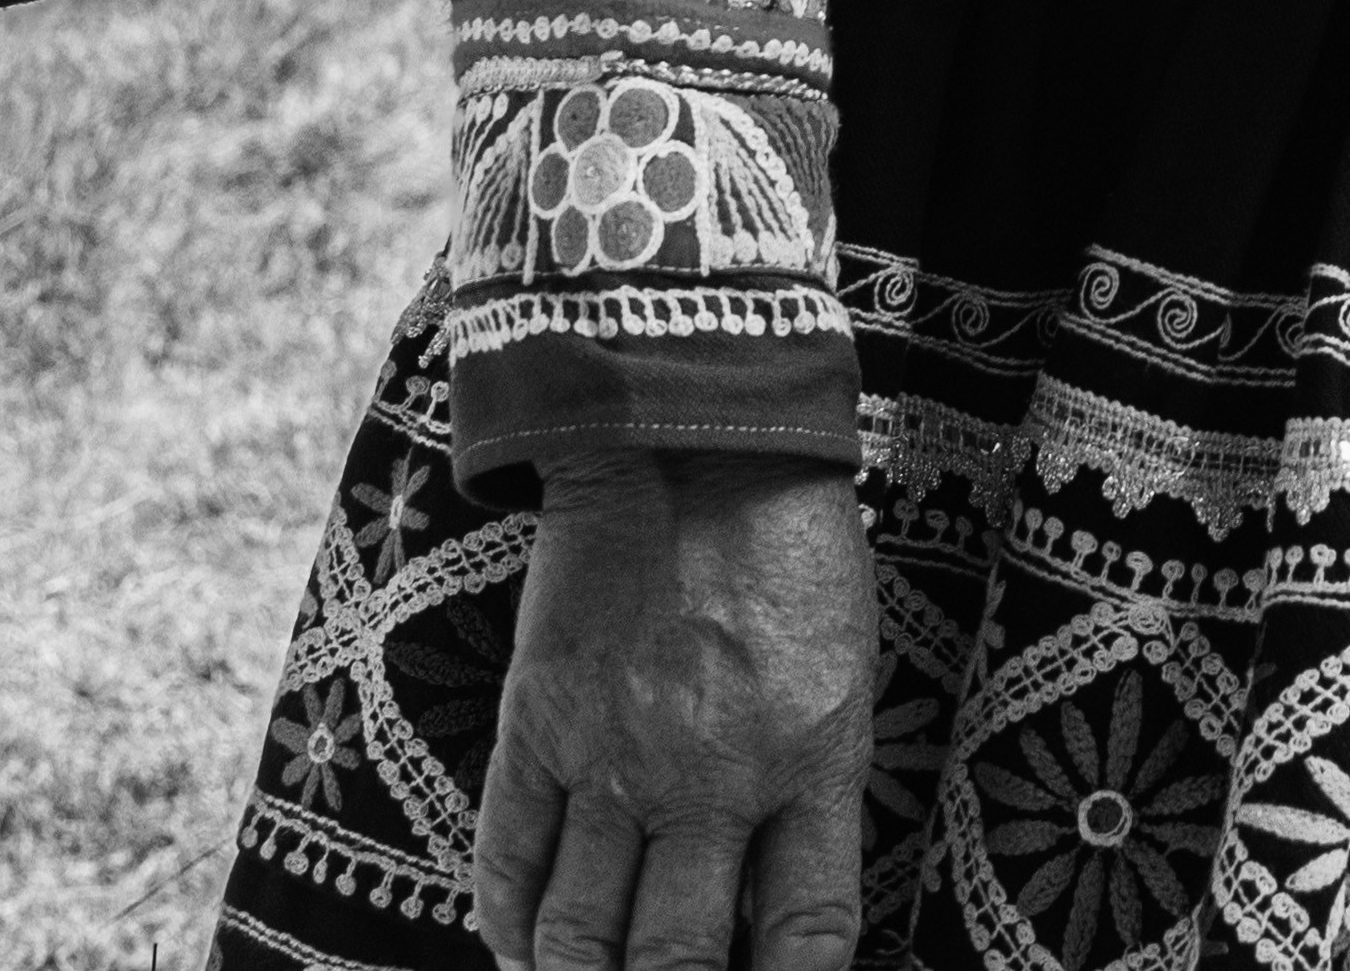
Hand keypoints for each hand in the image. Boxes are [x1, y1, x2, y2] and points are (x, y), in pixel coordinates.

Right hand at [471, 445, 873, 970]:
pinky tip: (523, 950)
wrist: (690, 432)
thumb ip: (811, 791)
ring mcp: (612, 756)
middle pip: (676, 962)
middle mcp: (709, 780)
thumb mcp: (843, 673)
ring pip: (581, 935)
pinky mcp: (535, 722)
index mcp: (811, 763)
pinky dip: (509, 927)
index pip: (806, 937)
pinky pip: (506, 862)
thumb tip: (764, 910)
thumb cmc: (792, 549)